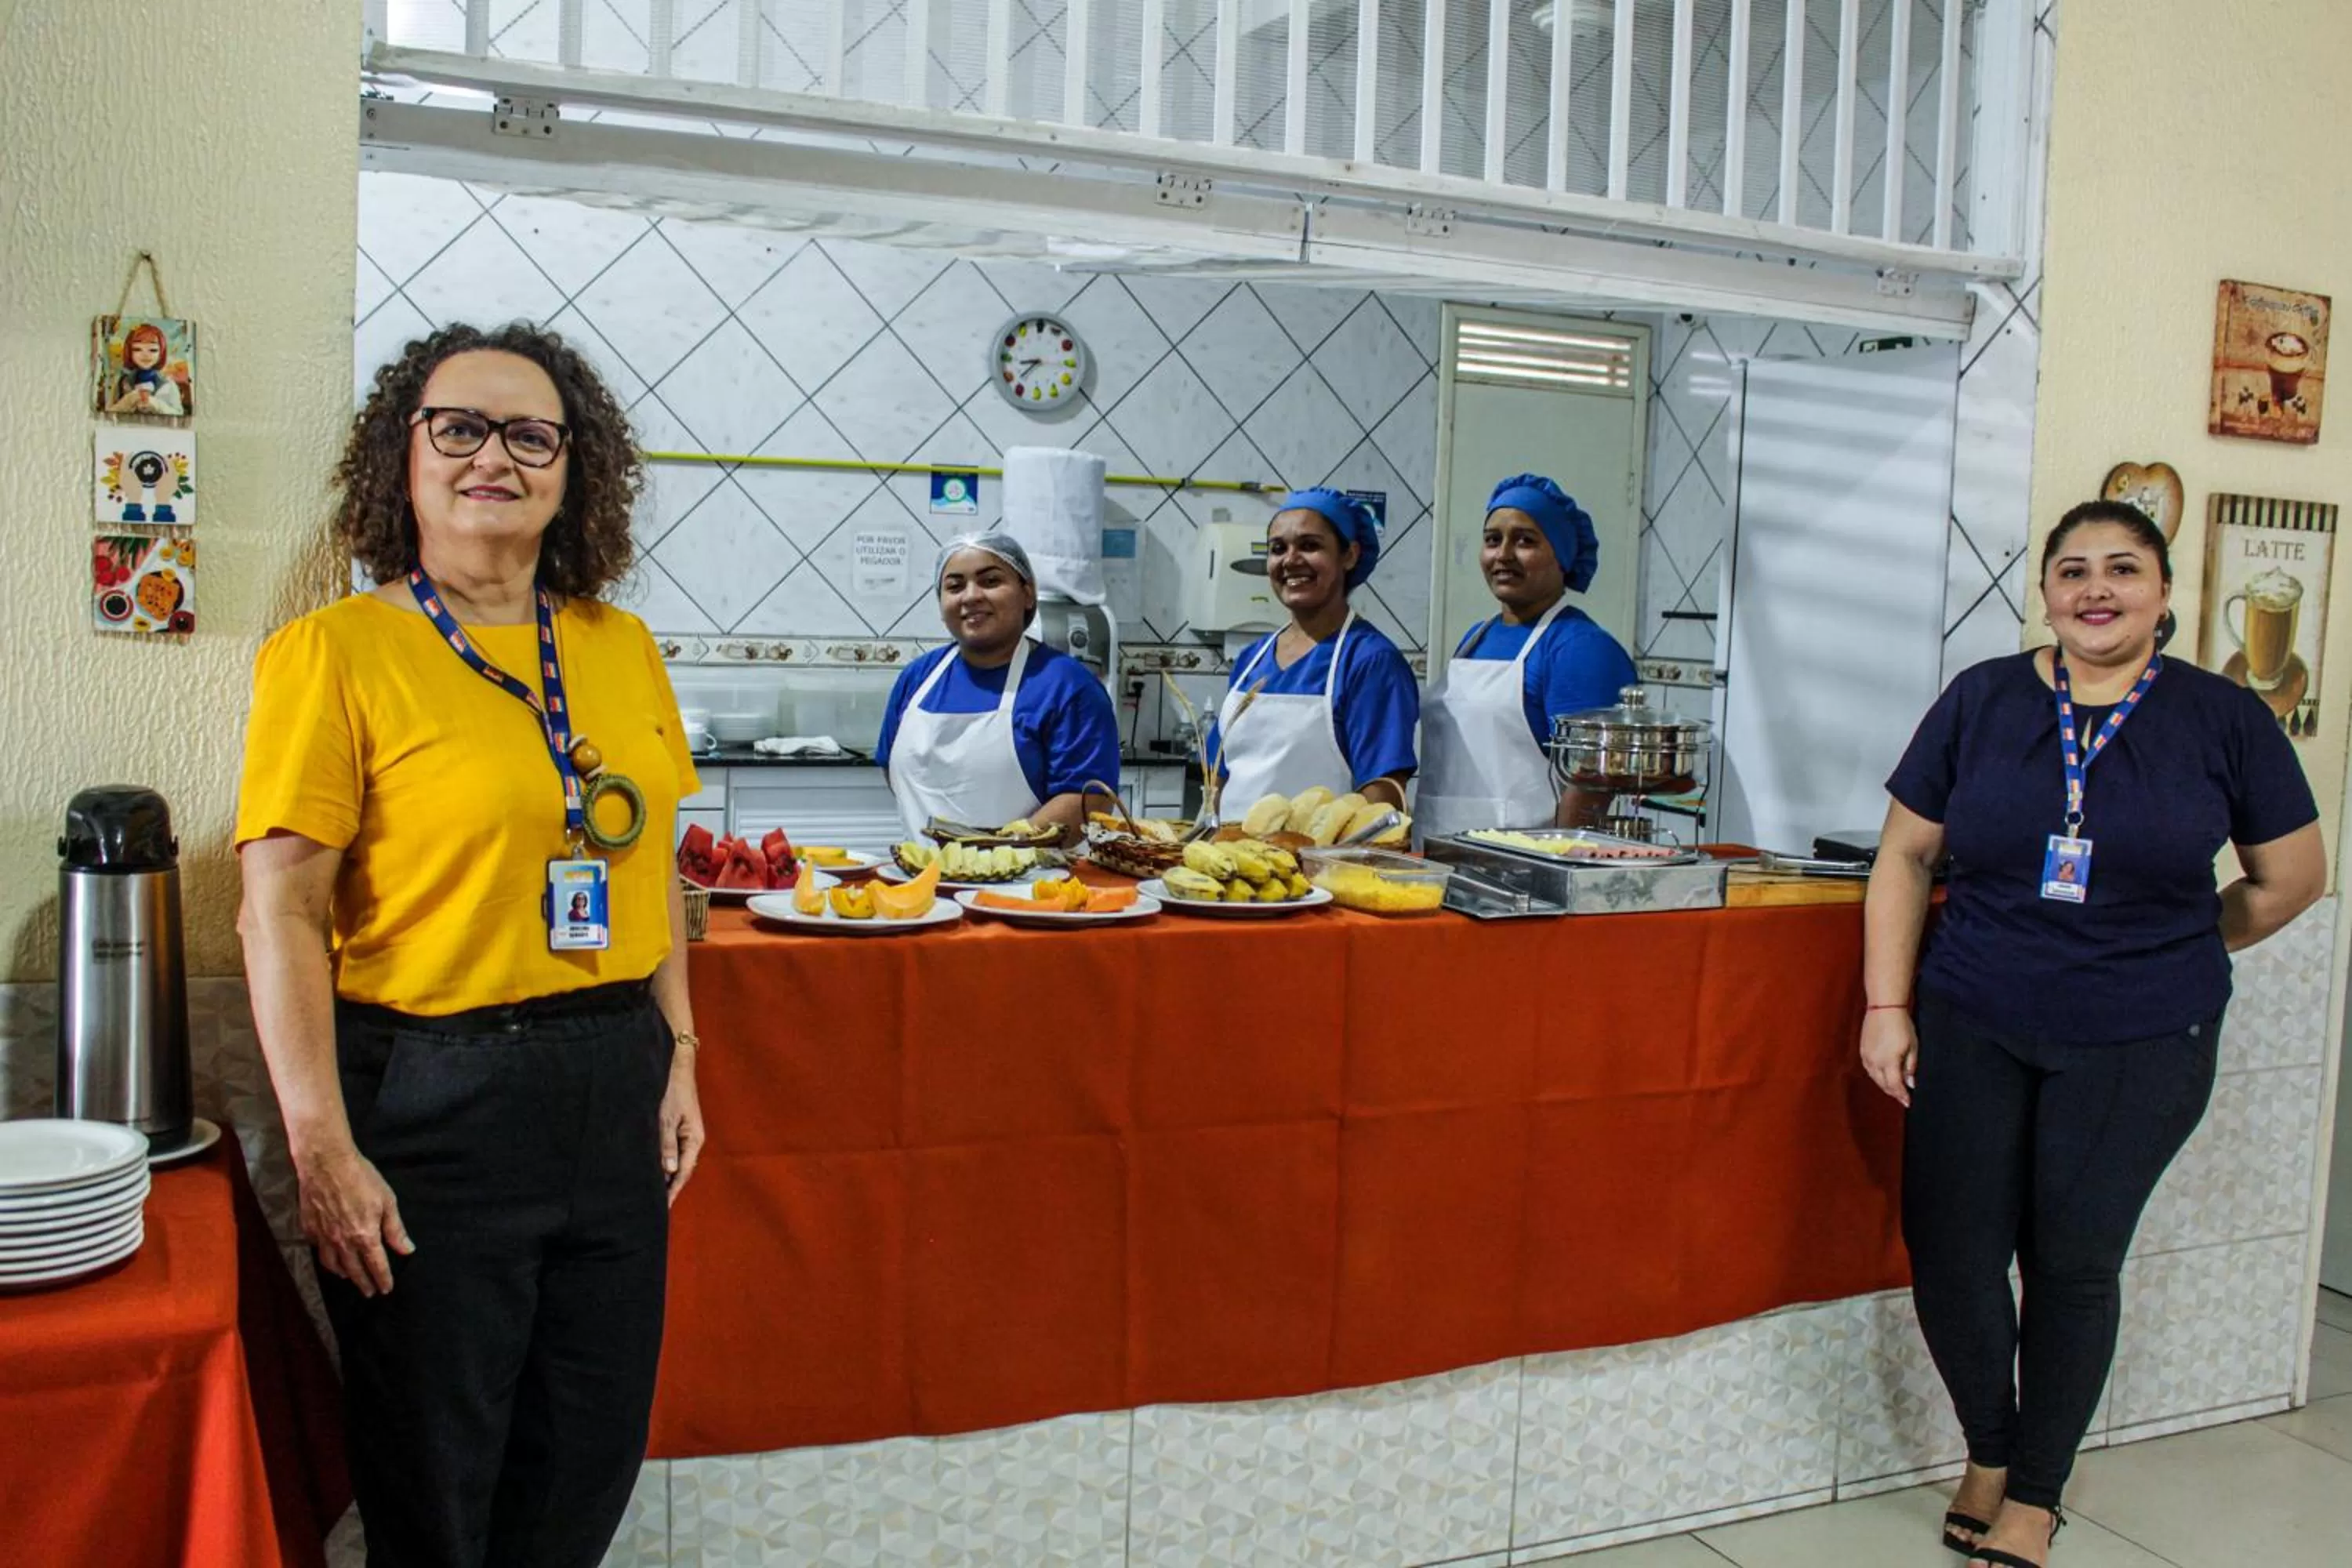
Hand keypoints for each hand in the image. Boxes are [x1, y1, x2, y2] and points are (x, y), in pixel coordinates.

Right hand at [296, 1139, 412, 1295]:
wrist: (325, 1162)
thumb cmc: (361, 1178)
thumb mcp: (387, 1201)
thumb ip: (395, 1229)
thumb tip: (407, 1250)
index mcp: (365, 1236)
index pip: (376, 1265)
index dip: (382, 1279)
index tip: (386, 1289)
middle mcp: (342, 1242)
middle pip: (354, 1270)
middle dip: (363, 1283)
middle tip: (369, 1292)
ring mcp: (323, 1236)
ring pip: (332, 1264)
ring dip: (343, 1273)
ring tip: (348, 1277)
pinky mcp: (309, 1227)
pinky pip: (318, 1249)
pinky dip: (325, 1256)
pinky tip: (329, 1254)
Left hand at [660, 1045, 704, 1204]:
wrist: (676, 1066)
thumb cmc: (671, 1090)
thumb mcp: (665, 1118)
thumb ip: (666, 1145)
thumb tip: (668, 1171)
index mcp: (694, 1139)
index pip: (683, 1172)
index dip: (672, 1191)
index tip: (662, 1208)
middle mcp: (692, 1139)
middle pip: (681, 1170)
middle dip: (669, 1187)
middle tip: (653, 1207)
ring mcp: (686, 1134)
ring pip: (676, 1161)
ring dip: (665, 1176)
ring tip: (651, 1193)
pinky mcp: (678, 1128)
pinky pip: (672, 1151)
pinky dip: (663, 1163)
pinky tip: (653, 1170)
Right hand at [1859, 1010, 1917, 1107]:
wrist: (1884, 1008)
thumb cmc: (1901, 1025)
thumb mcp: (1912, 1046)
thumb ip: (1911, 1066)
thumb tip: (1910, 1082)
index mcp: (1889, 1061)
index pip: (1895, 1085)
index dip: (1901, 1095)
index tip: (1908, 1102)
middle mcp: (1875, 1062)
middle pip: (1883, 1084)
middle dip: (1893, 1092)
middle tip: (1902, 1098)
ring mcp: (1867, 1056)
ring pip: (1874, 1078)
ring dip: (1884, 1085)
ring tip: (1893, 1088)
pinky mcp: (1863, 1050)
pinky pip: (1869, 1069)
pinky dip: (1876, 1076)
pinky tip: (1882, 1075)